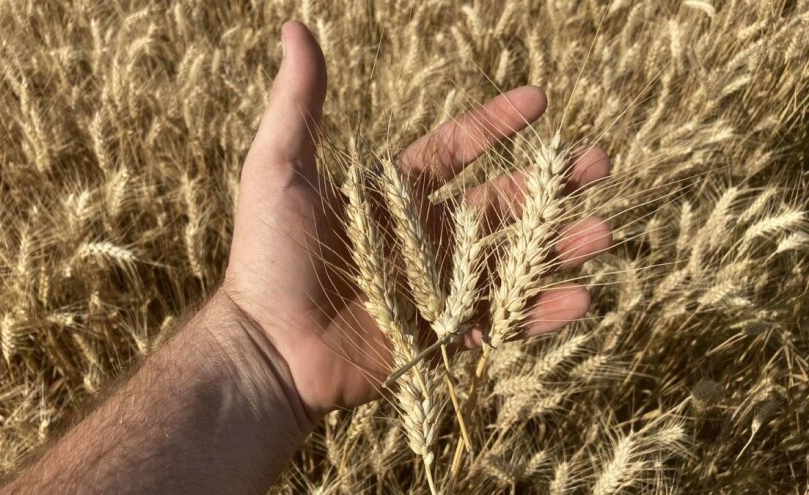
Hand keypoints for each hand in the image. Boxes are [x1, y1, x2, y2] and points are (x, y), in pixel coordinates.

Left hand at [221, 22, 611, 421]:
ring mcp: (434, 289)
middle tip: (599, 162)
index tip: (541, 100)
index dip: (495, 124)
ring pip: (510, 262)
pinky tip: (580, 298)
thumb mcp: (278, 170)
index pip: (454, 150)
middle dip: (549, 184)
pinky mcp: (439, 336)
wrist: (266, 349)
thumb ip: (298, 105)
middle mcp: (421, 239)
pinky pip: (499, 322)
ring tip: (602, 232)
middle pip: (499, 204)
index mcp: (391, 197)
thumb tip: (295, 27)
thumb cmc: (268, 257)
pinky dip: (539, 313)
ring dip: (558, 247)